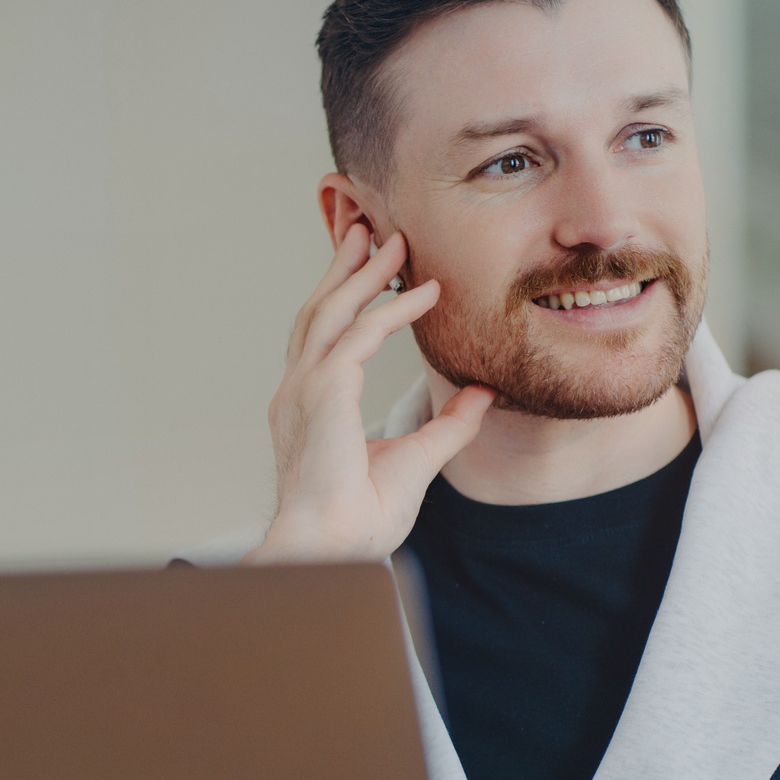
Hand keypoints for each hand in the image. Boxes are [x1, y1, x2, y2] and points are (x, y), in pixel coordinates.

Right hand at [248, 225, 493, 563]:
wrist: (333, 547)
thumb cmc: (358, 520)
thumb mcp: (416, 460)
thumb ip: (448, 425)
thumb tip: (482, 394)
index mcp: (306, 406)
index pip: (321, 338)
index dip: (342, 299)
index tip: (366, 269)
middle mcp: (297, 391)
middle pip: (318, 312)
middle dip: (343, 269)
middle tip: (368, 231)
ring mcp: (304, 389)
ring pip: (333, 312)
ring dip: (364, 273)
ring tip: (393, 243)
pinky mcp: (324, 392)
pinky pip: (361, 335)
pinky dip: (393, 310)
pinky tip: (423, 294)